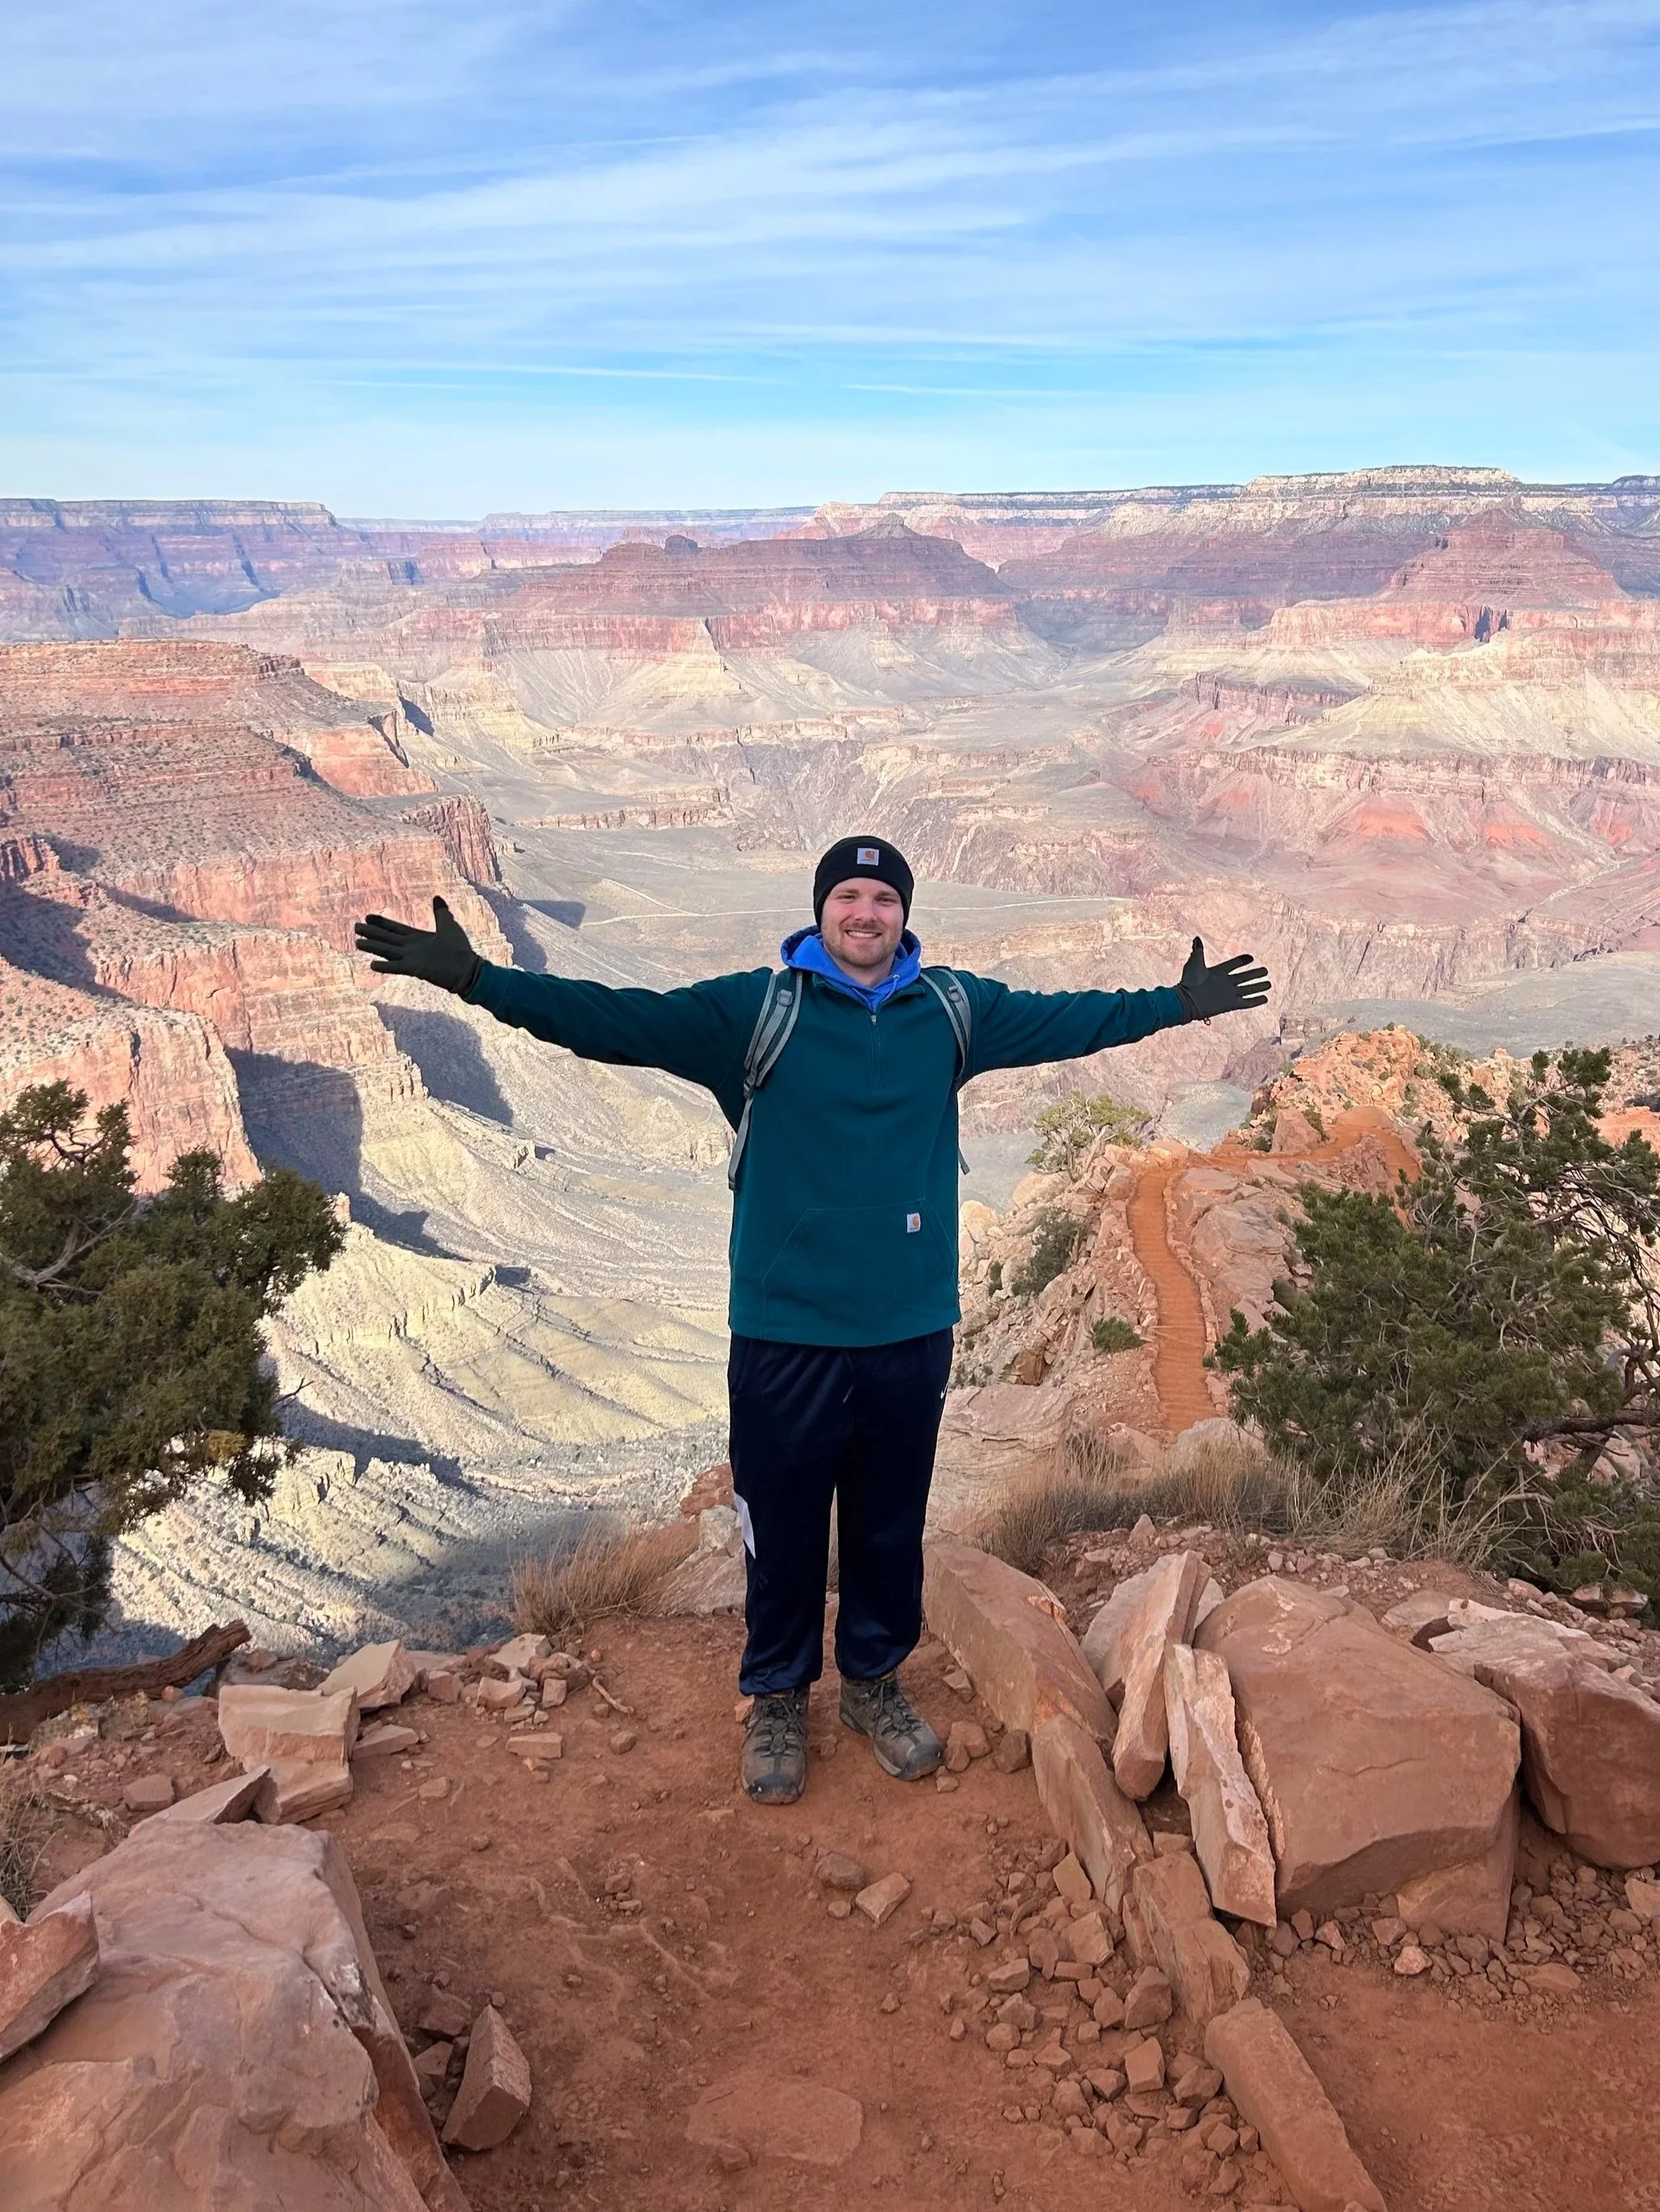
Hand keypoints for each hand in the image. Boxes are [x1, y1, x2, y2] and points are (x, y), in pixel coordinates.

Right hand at [354, 897, 480, 994]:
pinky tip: (372, 964)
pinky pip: (396, 967)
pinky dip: (385, 966)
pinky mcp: (415, 969)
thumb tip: (437, 897)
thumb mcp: (449, 925)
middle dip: (372, 933)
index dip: (382, 923)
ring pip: (387, 951)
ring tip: (357, 942)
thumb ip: (441, 912)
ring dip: (373, 947)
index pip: (395, 929)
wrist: (467, 970)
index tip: (368, 916)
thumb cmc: (460, 949)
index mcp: (417, 938)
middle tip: (356, 927)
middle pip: (387, 939)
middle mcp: (411, 948)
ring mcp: (412, 959)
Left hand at [1175, 937, 1270, 1022]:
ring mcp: (1229, 994)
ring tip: (1269, 984)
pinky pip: (1247, 1002)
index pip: (1233, 965)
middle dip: (1255, 974)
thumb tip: (1197, 938)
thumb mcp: (1195, 963)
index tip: (1251, 958)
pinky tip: (1265, 998)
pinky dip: (1256, 1000)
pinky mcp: (1231, 1004)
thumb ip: (1198, 950)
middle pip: (1244, 977)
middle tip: (1265, 970)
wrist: (1187, 1001)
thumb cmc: (1189, 982)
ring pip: (1248, 989)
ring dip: (1258, 987)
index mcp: (1218, 972)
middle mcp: (1225, 983)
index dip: (1241, 961)